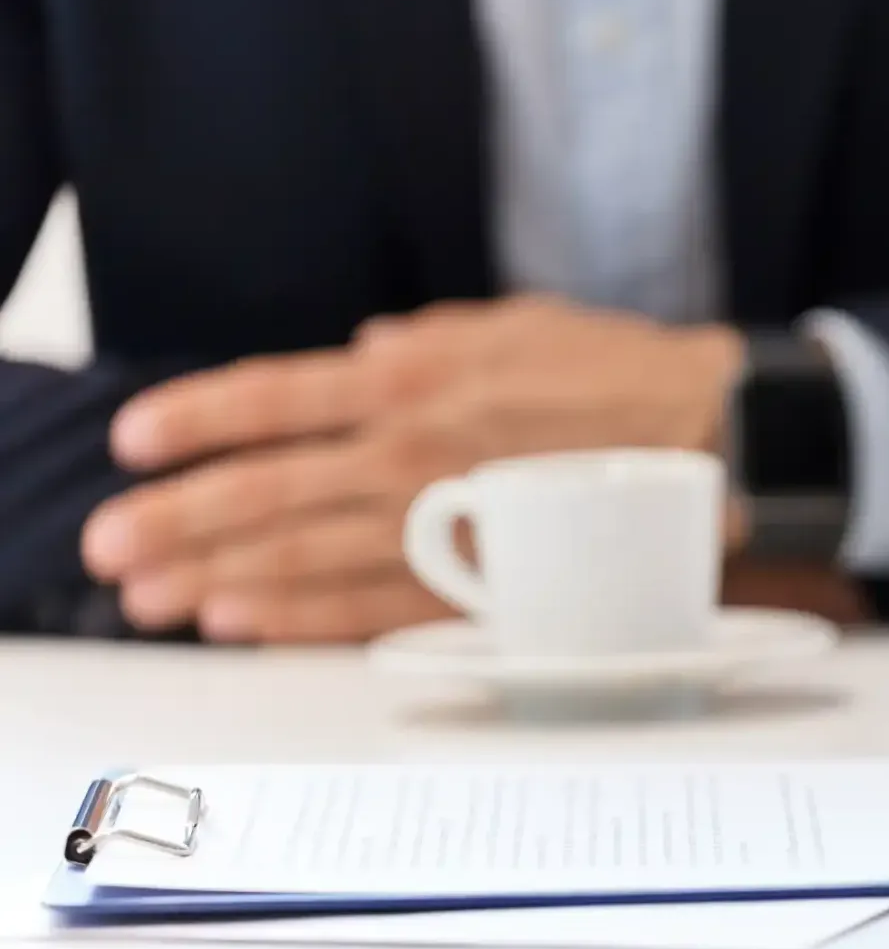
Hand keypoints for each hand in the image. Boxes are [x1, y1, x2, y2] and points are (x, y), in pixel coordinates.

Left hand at [82, 296, 744, 642]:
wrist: (720, 440)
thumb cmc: (624, 375)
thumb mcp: (521, 324)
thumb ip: (432, 339)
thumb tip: (362, 356)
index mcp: (420, 379)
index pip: (275, 400)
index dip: (194, 422)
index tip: (131, 442)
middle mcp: (417, 455)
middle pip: (266, 494)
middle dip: (177, 521)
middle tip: (108, 549)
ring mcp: (448, 528)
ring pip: (303, 561)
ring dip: (216, 581)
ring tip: (151, 598)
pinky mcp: (484, 586)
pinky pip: (373, 610)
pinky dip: (299, 620)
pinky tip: (243, 624)